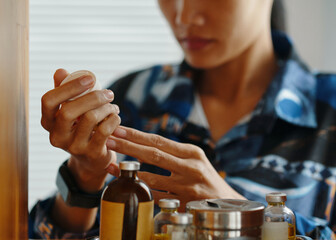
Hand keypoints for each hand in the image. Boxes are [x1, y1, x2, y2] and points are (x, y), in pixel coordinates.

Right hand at [41, 69, 119, 191]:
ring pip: (90, 118)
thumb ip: (64, 91)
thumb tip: (61, 71)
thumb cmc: (80, 128)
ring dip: (107, 108)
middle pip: (69, 110)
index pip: (49, 100)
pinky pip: (105, 130)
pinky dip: (114, 119)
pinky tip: (116, 117)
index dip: (69, 86)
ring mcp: (73, 147)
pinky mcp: (92, 153)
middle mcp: (56, 136)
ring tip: (113, 106)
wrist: (91, 159)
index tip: (90, 78)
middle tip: (108, 93)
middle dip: (93, 97)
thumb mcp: (70, 111)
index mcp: (48, 122)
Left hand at [106, 126, 244, 210]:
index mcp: (192, 152)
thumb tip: (143, 143)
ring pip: (151, 178)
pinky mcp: (182, 204)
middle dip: (128, 147)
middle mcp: (191, 167)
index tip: (119, 129)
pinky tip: (127, 184)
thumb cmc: (205, 177)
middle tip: (109, 140)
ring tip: (111, 163)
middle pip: (153, 155)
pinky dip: (140, 190)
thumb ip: (173, 152)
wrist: (226, 202)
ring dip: (128, 170)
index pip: (159, 141)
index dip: (137, 135)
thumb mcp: (195, 159)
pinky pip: (155, 196)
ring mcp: (187, 187)